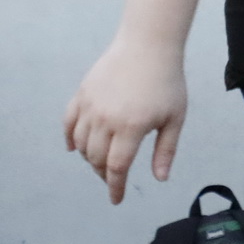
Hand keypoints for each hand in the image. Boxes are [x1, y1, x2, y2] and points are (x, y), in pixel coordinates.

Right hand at [64, 41, 187, 203]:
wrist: (148, 44)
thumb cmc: (167, 80)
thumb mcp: (175, 117)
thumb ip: (165, 149)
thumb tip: (160, 178)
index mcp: (131, 126)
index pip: (116, 167)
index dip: (115, 187)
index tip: (116, 199)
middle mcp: (107, 118)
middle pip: (97, 158)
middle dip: (103, 174)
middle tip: (113, 176)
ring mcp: (91, 105)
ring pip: (81, 144)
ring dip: (89, 157)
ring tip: (101, 160)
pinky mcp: (82, 93)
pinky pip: (68, 122)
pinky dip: (70, 138)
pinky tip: (75, 147)